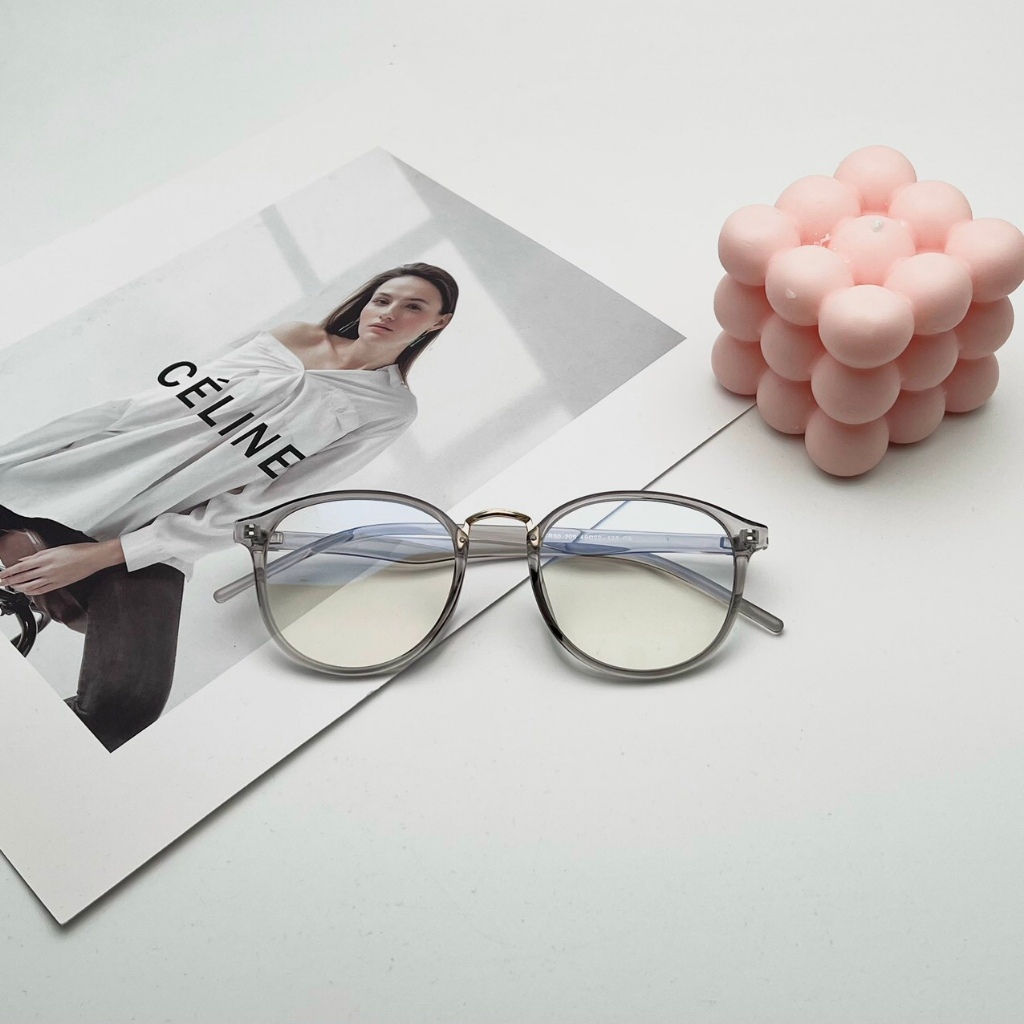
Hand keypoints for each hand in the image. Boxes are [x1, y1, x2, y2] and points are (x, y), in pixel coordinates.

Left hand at [0, 540, 124, 595]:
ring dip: (19, 587)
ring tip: (12, 587)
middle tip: (1, 582)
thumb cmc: (78, 551)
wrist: (93, 558)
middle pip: (22, 577)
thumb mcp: (55, 549)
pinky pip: (41, 590)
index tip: (1, 574)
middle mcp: (47, 569)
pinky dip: (31, 592)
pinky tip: (27, 591)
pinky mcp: (59, 584)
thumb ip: (37, 555)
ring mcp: (53, 578)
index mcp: (45, 558)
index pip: (21, 566)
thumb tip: (25, 560)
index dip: (8, 571)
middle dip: (9, 581)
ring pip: (30, 586)